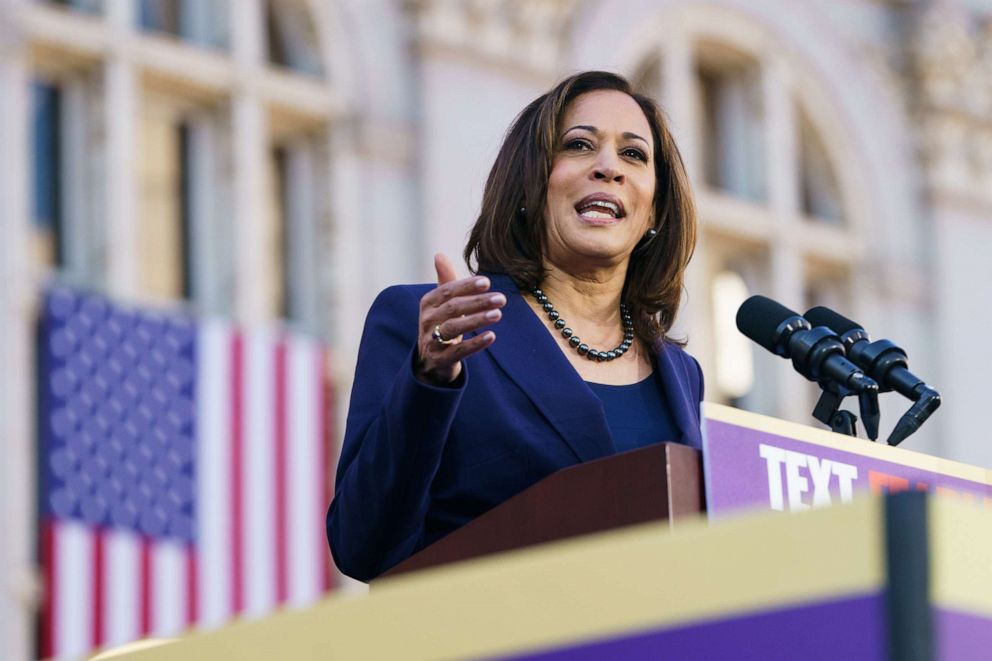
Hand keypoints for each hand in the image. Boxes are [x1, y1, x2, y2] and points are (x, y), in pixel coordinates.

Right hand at [414, 253, 504, 385]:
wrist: (430, 360)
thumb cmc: (441, 325)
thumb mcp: (442, 303)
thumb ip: (445, 280)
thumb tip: (439, 255)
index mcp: (428, 303)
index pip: (447, 291)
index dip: (467, 286)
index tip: (487, 282)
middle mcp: (428, 320)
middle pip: (453, 308)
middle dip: (478, 302)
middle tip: (501, 298)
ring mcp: (432, 341)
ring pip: (454, 328)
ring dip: (477, 320)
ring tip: (498, 314)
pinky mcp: (440, 359)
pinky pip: (459, 351)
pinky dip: (475, 344)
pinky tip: (491, 336)